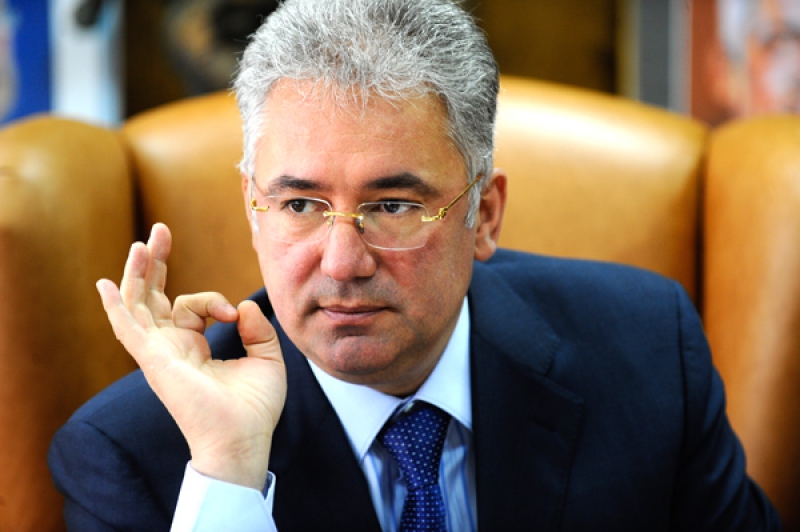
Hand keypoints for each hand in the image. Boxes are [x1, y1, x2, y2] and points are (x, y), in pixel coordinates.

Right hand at [96, 223, 285, 490]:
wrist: (243, 439)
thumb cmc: (254, 408)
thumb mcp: (266, 359)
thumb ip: (258, 329)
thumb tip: (243, 305)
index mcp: (194, 346)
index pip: (192, 306)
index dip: (214, 300)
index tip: (234, 313)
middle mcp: (171, 347)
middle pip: (154, 296)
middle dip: (156, 263)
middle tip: (161, 230)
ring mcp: (160, 353)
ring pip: (139, 304)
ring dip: (139, 272)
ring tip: (143, 242)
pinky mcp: (155, 359)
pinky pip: (128, 329)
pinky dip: (116, 307)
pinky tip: (104, 285)